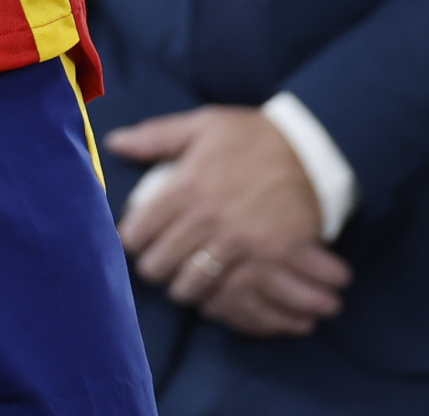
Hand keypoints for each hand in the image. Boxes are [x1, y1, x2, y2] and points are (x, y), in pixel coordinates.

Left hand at [108, 106, 350, 337]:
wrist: (313, 149)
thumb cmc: (252, 136)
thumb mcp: (202, 124)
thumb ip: (155, 137)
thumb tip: (114, 143)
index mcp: (185, 187)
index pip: (138, 232)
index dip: (131, 241)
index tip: (137, 241)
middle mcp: (207, 219)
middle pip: (160, 266)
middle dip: (156, 268)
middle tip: (161, 263)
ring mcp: (239, 243)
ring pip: (192, 287)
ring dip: (186, 287)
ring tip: (188, 279)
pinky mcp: (271, 260)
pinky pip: (237, 297)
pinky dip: (225, 303)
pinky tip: (220, 296)